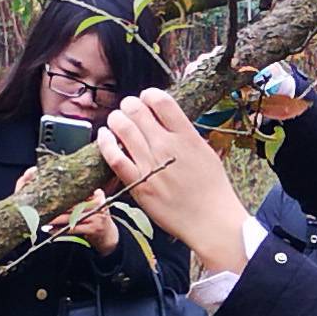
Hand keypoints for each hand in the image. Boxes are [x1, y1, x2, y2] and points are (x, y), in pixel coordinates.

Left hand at [12, 166, 121, 255]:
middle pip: (72, 205)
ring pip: (70, 217)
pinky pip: (72, 229)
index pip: (77, 192)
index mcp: (97, 195)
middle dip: (56, 207)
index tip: (49, 193)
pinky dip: (59, 230)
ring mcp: (96, 217)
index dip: (62, 193)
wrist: (110, 236)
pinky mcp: (93, 229)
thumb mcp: (94, 203)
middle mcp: (98, 204)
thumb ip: (82, 196)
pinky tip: (50, 229)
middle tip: (41, 206)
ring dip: (55, 219)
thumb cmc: (97, 218)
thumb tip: (58, 189)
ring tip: (43, 218)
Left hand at [99, 89, 248, 275]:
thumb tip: (167, 119)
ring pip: (122, 128)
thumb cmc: (212, 188)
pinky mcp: (137, 183)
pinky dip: (105, 142)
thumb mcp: (206, 152)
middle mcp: (166, 146)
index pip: (160, 101)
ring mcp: (150, 165)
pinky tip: (104, 135)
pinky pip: (113, 156)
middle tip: (129, 109)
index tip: (147, 99)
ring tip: (116, 120)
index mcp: (186, 136)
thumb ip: (185, 134)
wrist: (210, 221)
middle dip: (129, 105)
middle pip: (137, 110)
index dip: (149, 95)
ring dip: (116, 119)